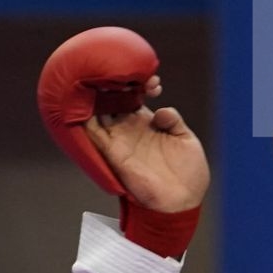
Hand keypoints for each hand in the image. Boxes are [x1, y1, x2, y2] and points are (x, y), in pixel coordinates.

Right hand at [86, 81, 209, 213]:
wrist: (182, 204)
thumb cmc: (188, 175)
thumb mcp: (186, 140)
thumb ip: (174, 122)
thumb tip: (162, 110)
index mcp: (147, 122)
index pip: (133, 94)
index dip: (137, 81)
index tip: (152, 80)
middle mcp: (129, 128)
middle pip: (111, 98)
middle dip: (110, 81)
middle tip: (116, 68)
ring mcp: (119, 139)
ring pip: (97, 110)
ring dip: (94, 94)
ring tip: (95, 75)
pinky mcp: (112, 153)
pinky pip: (91, 132)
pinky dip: (83, 116)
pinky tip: (83, 98)